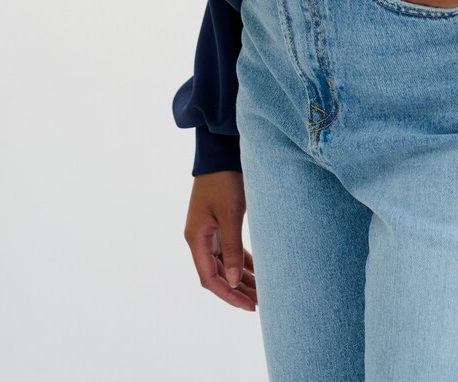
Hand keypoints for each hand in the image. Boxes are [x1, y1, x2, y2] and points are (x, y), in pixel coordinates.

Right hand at [184, 170, 256, 309]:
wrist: (220, 152)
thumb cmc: (224, 181)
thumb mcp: (230, 215)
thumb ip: (232, 248)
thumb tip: (234, 281)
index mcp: (196, 238)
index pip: (209, 278)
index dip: (228, 294)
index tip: (248, 305)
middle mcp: (199, 237)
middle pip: (217, 273)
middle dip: (237, 289)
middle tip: (258, 303)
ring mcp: (208, 230)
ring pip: (224, 263)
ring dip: (240, 276)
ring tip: (260, 292)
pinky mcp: (218, 222)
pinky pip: (229, 249)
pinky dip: (242, 260)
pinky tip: (256, 270)